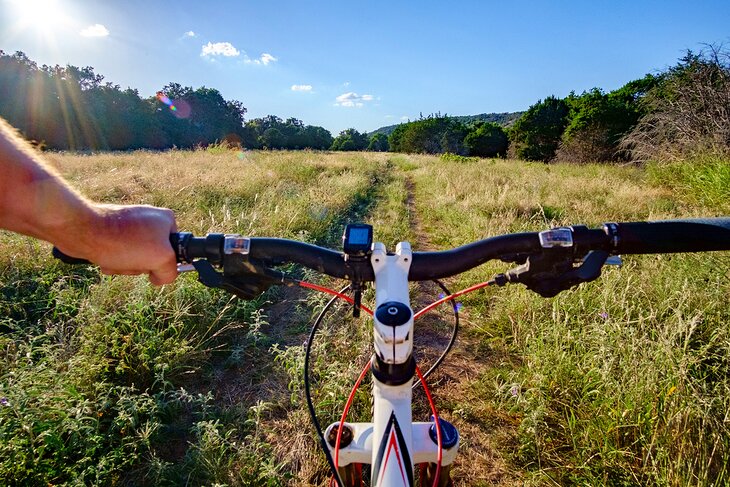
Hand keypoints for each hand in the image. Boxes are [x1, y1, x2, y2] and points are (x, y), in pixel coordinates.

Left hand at [54, 204, 178, 284]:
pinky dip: (114, 261)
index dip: (164, 263)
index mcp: (166, 219)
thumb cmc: (121, 241)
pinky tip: (105, 259)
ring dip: (126, 266)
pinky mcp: (113, 231)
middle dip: (141, 266)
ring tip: (115, 259)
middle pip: (155, 257)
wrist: (82, 230)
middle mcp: (150, 219)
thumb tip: (161, 277)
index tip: (152, 262)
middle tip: (131, 261)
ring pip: (136, 258)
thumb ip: (171, 271)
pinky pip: (121, 254)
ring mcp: (131, 225)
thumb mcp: (160, 257)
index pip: (176, 252)